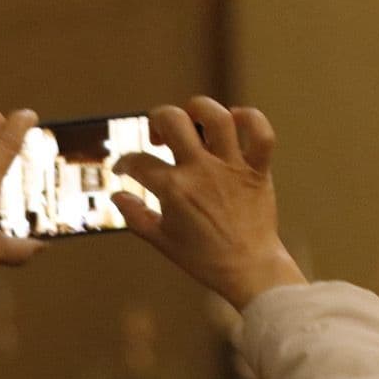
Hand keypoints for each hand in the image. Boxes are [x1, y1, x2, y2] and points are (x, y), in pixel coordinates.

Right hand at [112, 97, 305, 308]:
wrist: (248, 269)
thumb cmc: (205, 259)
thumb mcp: (162, 241)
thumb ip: (135, 217)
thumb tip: (117, 196)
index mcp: (174, 189)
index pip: (138, 162)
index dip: (125, 162)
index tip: (125, 169)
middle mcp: (201, 171)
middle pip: (173, 120)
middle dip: (158, 120)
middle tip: (160, 138)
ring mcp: (232, 167)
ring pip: (218, 116)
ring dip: (200, 109)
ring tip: (193, 120)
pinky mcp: (257, 169)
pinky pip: (261, 133)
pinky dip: (251, 119)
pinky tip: (235, 122)